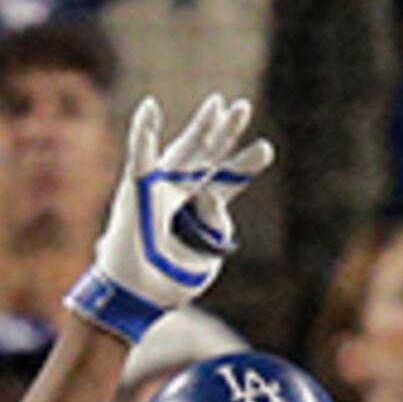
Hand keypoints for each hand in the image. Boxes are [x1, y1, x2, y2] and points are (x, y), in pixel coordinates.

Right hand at [72, 93, 273, 336]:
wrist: (137, 297)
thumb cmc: (168, 282)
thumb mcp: (206, 258)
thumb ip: (216, 227)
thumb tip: (211, 197)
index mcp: (201, 208)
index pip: (228, 180)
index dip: (245, 164)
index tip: (266, 149)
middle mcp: (182, 191)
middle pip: (210, 156)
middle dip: (227, 132)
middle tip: (243, 107)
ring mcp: (160, 188)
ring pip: (185, 152)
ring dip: (201, 127)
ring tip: (218, 104)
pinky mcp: (136, 190)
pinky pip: (140, 158)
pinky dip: (143, 134)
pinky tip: (150, 108)